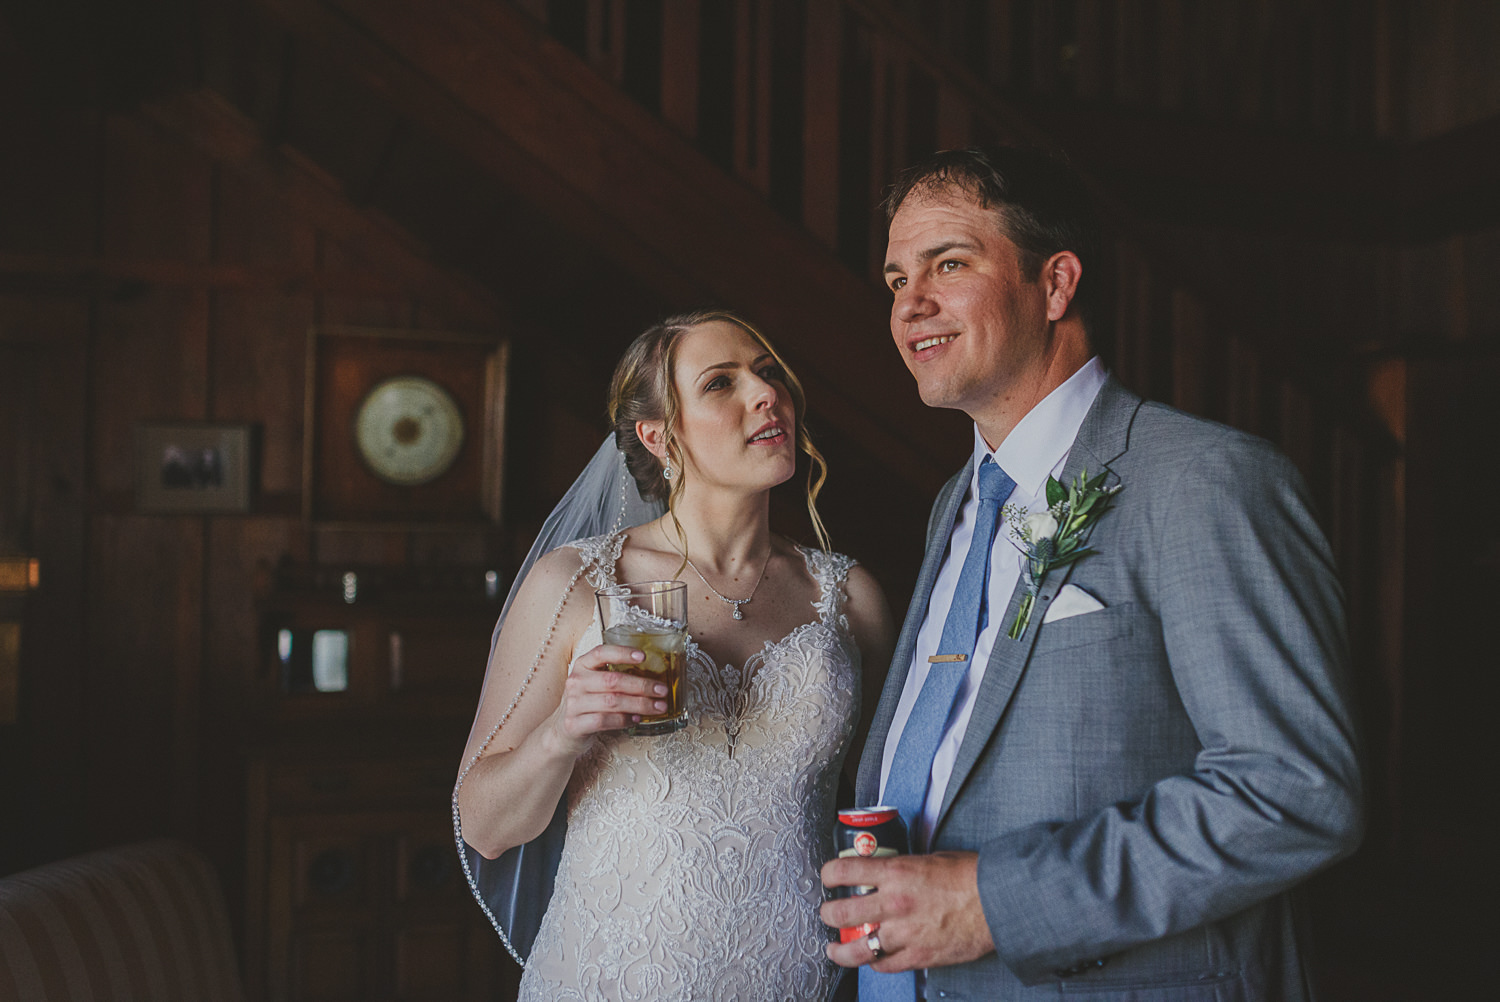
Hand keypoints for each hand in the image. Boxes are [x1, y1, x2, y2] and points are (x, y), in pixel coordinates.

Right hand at [550, 644, 668, 754]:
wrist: (563, 731)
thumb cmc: (587, 704)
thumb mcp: (594, 684)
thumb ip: (614, 677)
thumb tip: (652, 676)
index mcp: (582, 666)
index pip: (601, 653)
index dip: (622, 653)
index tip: (643, 656)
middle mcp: (575, 682)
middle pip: (613, 680)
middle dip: (642, 685)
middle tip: (661, 690)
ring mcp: (573, 704)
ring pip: (612, 702)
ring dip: (640, 704)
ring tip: (657, 707)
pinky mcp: (574, 724)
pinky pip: (605, 721)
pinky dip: (625, 720)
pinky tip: (637, 719)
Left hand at [820, 851, 993, 972]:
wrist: (998, 901)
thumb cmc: (971, 876)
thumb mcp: (930, 858)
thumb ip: (904, 868)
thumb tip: (888, 872)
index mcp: (896, 872)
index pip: (845, 870)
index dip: (829, 874)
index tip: (827, 877)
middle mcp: (893, 903)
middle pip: (841, 913)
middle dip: (828, 914)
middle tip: (827, 914)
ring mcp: (904, 933)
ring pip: (857, 949)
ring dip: (840, 950)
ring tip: (835, 949)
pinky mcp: (918, 956)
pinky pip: (885, 966)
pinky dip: (875, 964)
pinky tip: (872, 960)